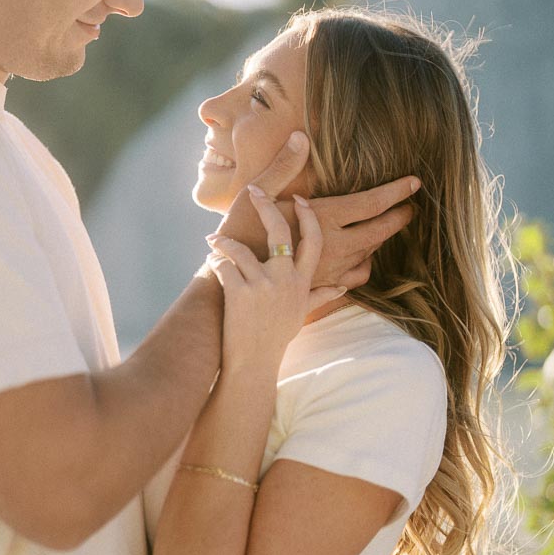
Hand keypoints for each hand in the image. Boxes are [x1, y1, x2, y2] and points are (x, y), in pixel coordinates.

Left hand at [206, 188, 345, 373]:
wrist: (254, 362)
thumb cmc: (276, 337)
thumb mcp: (302, 314)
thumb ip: (320, 296)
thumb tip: (342, 287)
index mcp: (301, 282)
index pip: (312, 241)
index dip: (307, 218)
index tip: (300, 200)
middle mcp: (285, 280)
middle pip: (279, 232)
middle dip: (266, 207)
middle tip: (254, 192)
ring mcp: (262, 286)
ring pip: (240, 249)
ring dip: (223, 242)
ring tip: (213, 241)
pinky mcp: (239, 293)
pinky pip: (224, 265)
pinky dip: (215, 263)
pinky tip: (211, 263)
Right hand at [216, 133, 419, 289]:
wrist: (229, 284)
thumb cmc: (238, 233)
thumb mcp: (257, 194)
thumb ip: (283, 166)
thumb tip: (300, 136)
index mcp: (322, 218)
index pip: (372, 203)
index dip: (397, 192)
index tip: (415, 182)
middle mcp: (334, 246)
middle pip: (380, 231)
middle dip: (399, 217)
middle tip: (410, 207)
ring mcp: (330, 271)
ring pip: (369, 254)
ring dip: (381, 240)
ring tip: (385, 229)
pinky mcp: (323, 288)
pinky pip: (356, 279)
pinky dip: (364, 266)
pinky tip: (360, 259)